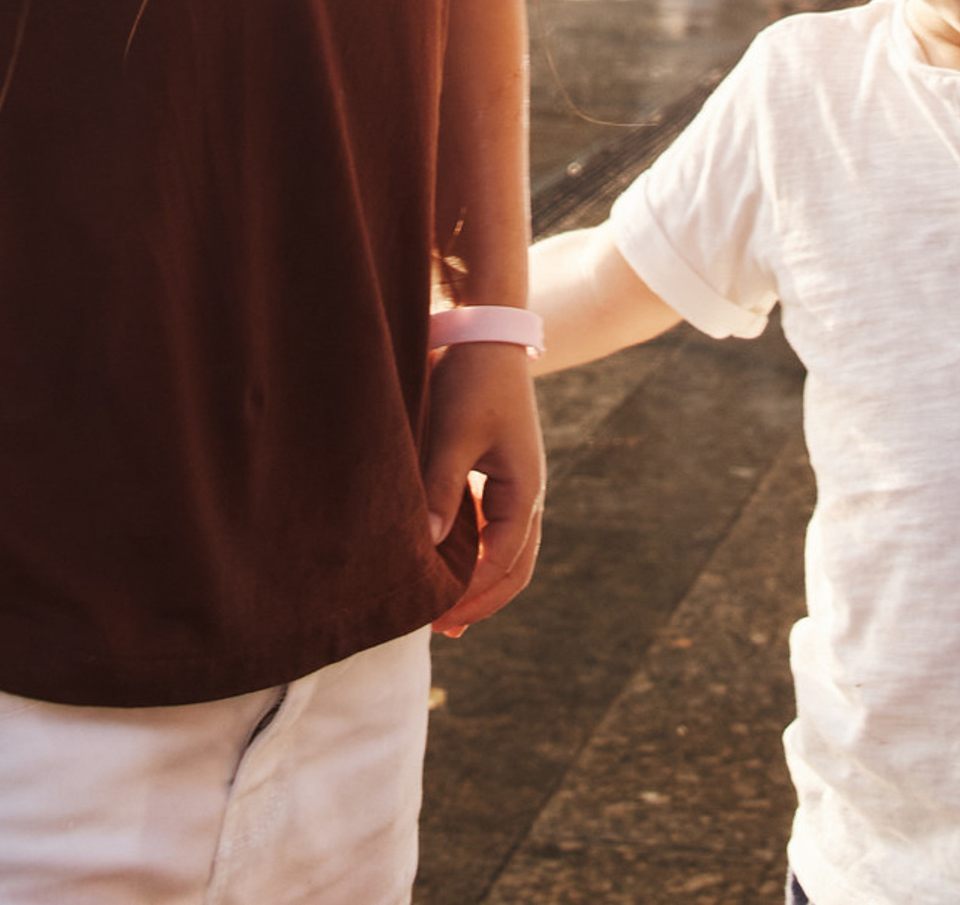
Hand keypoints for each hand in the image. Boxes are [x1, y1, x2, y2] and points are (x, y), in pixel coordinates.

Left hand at [420, 341, 544, 637]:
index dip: (472, 596)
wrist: (487, 331)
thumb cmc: (473, 381)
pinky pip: (494, 527)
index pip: (504, 563)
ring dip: (480, 581)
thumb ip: (442, 490)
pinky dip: (475, 553)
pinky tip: (448, 561)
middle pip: (514, 566)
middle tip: (442, 628)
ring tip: (445, 611)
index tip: (436, 617)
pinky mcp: (499, 471)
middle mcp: (528, 493)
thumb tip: (430, 549)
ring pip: (506, 549)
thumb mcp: (454, 435)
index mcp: (525, 490)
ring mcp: (516, 483)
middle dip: (481, 600)